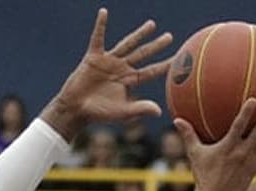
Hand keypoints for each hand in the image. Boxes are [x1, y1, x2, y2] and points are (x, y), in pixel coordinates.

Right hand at [44, 9, 174, 139]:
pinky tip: (104, 12)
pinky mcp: (93, 57)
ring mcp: (108, 61)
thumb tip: (159, 112)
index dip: (165, 65)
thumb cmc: (99, 113)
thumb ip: (140, 109)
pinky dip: (100, 25)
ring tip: (152, 25)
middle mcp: (121, 68)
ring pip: (127, 44)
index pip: (151, 71)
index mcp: (130, 80)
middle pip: (143, 54)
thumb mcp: (122, 112)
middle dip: (156, 45)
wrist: (76, 109)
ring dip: (139, 34)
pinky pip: (97, 38)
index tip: (179, 59)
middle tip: (169, 37)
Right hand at [174, 98, 255, 190]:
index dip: (246, 112)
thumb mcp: (194, 154)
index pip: (239, 126)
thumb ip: (188, 136)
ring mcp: (251, 162)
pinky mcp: (254, 171)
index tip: (255, 99)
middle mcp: (242, 152)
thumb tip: (177, 120)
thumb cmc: (203, 176)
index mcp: (228, 146)